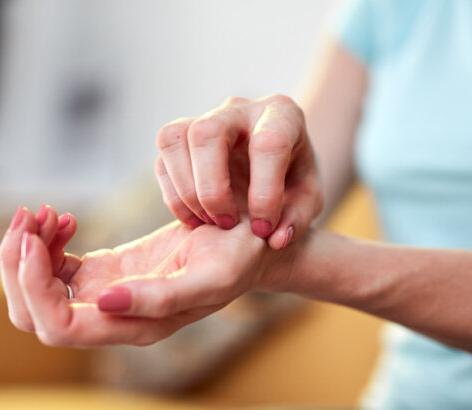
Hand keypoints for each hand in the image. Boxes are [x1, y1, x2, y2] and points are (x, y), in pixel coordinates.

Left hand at [0, 206, 269, 345]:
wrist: (250, 243)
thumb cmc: (239, 259)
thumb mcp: (210, 276)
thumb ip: (159, 298)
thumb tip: (101, 303)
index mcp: (133, 326)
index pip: (58, 325)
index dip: (34, 286)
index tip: (34, 238)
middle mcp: (111, 318)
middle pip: (33, 313)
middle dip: (17, 266)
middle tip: (30, 215)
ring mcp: (102, 295)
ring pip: (36, 289)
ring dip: (27, 249)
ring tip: (46, 211)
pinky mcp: (102, 272)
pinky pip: (54, 266)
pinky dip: (46, 240)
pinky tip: (64, 217)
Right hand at [155, 94, 322, 249]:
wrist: (272, 170)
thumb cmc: (293, 180)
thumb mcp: (308, 199)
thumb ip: (298, 218)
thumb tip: (276, 238)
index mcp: (281, 115)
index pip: (268, 143)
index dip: (265, 192)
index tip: (263, 229)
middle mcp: (239, 110)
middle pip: (207, 132)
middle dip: (212, 188)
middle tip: (226, 224)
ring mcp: (204, 119)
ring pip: (174, 138)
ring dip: (186, 190)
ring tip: (208, 222)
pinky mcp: (181, 140)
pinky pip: (163, 161)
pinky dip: (174, 197)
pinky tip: (196, 219)